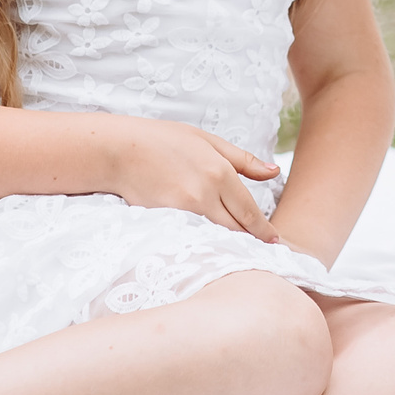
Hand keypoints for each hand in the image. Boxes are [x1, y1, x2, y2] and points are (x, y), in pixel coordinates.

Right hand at [105, 119, 282, 241]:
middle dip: (251, 242)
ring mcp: (184, 211)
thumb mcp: (207, 141)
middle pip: (236, 230)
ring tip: (242, 253)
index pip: (249, 211)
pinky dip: (205, 244)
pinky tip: (211, 249)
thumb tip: (275, 172)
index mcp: (219, 172)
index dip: (264, 230)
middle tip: (264, 253)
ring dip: (230, 245)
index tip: (275, 241)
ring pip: (216, 238)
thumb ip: (243, 161)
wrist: (119, 150)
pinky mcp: (165, 221)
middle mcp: (205, 194)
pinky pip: (193, 239)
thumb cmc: (164, 141)